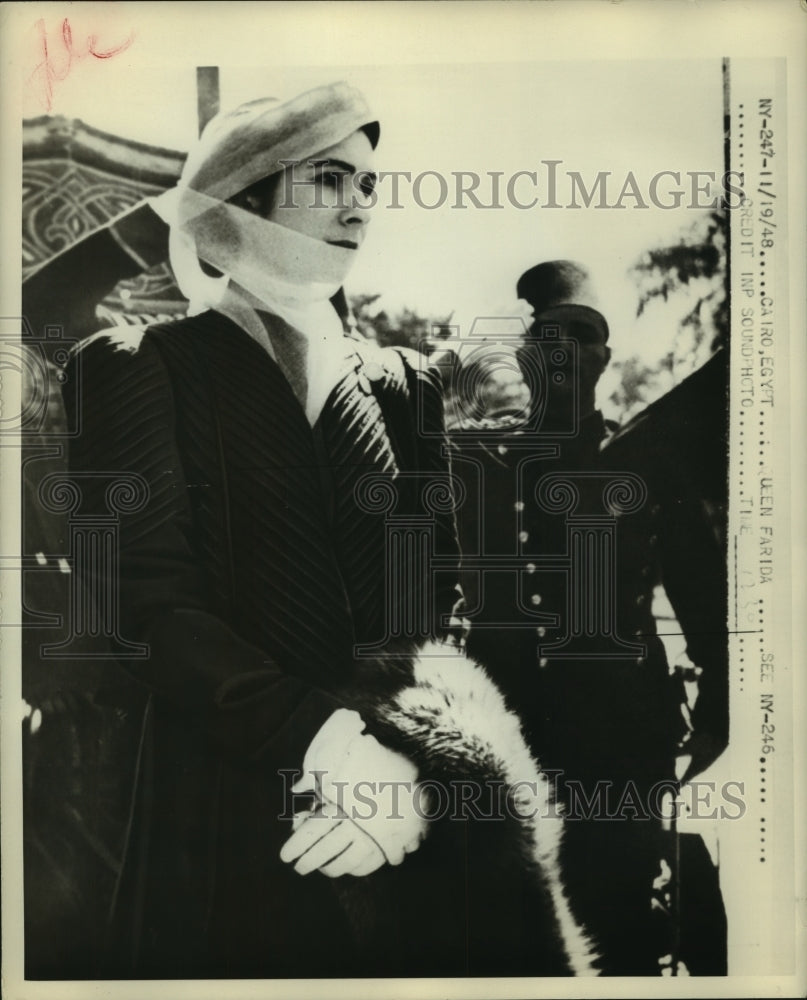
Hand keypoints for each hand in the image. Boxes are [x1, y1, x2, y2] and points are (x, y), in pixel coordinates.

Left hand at [283, 709, 426, 874]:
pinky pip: (369, 864)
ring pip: (346, 862)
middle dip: (308, 862)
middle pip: (325, 851)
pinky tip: (349, 867)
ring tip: (323, 870)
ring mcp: (375, 837)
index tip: (284, 856)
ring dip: (331, 869)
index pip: (312, 831)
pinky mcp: (391, 844)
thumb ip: (321, 776)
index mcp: (344, 803)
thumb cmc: (378, 763)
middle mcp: (357, 824)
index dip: (296, 846)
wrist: (420, 773)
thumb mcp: (346, 763)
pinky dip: (356, 869)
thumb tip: (298, 788)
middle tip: (298, 868)